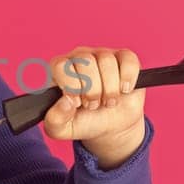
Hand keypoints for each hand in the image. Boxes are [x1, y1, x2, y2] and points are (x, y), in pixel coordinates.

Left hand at [41, 46, 147, 168]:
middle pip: (85, 62)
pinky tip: (124, 90)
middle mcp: (80, 57)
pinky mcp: (124, 58)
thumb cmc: (84, 121)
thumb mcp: (62, 128)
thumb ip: (55, 119)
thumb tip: (65, 101)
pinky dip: (128, 78)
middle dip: (92, 90)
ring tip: (108, 101)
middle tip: (93, 104)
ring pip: (107, 61)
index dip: (71, 86)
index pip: (60, 65)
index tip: (77, 103)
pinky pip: (128, 60)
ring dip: (110, 89)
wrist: (112, 126)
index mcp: (60, 69)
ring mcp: (102, 55)